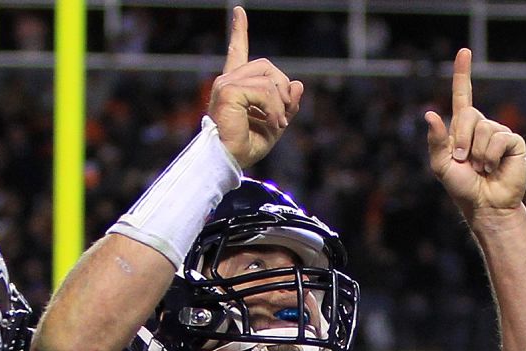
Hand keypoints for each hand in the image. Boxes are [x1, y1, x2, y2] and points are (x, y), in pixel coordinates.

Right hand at [208, 6, 303, 168]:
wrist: (228, 160)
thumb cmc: (246, 147)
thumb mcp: (275, 123)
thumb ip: (287, 104)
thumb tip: (298, 84)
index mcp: (235, 85)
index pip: (238, 52)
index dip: (239, 32)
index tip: (239, 11)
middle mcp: (228, 81)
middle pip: (267, 67)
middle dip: (283, 89)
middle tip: (285, 116)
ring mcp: (226, 84)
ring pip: (269, 79)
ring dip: (280, 104)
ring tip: (278, 124)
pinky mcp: (228, 91)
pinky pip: (265, 91)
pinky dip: (275, 109)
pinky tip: (272, 124)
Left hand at [425, 49, 525, 214]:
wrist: (485, 205)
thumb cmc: (462, 187)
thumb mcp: (441, 165)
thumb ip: (436, 141)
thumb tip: (430, 114)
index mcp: (462, 128)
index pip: (462, 95)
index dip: (462, 73)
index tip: (464, 51)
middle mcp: (482, 126)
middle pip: (468, 115)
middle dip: (461, 140)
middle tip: (464, 160)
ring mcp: (499, 132)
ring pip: (484, 129)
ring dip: (477, 154)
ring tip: (481, 168)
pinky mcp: (514, 142)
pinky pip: (498, 139)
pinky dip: (491, 157)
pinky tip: (494, 168)